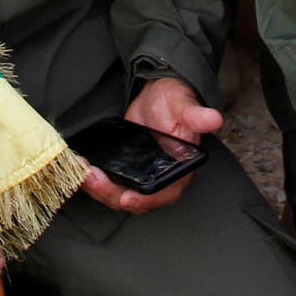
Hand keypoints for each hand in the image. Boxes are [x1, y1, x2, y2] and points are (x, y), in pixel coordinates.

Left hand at [84, 77, 221, 214]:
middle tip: (92, 178)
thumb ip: (195, 115)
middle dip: (112, 193)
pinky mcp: (126, 170)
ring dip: (100, 189)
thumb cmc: (175, 100)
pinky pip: (111, 183)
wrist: (158, 94)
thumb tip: (214, 118)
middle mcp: (161, 178)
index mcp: (179, 170)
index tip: (126, 198)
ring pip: (119, 194)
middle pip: (136, 199)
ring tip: (83, 172)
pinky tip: (82, 169)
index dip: (145, 200)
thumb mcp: (183, 104)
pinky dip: (96, 181)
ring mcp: (142, 176)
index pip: (163, 194)